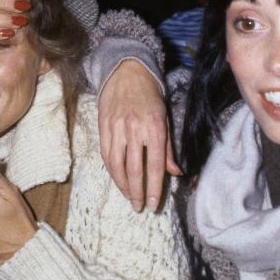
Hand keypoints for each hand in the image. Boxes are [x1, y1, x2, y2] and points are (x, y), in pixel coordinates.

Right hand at [99, 59, 179, 211]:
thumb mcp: (166, 118)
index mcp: (155, 127)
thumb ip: (169, 147)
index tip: (154, 204)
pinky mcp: (103, 126)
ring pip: (117, 165)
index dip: (155, 187)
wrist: (127, 72)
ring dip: (122, 185)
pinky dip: (112, 171)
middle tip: (139, 207)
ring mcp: (117, 128)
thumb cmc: (151, 96)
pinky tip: (118, 180)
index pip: (155, 164)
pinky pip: (106, 155)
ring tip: (128, 197)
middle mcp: (135, 129)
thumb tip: (175, 173)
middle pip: (135, 168)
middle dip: (137, 192)